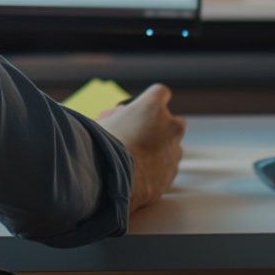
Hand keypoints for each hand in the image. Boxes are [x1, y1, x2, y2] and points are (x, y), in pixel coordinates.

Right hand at [96, 83, 184, 210]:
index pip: (160, 92)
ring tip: (136, 159)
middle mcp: (169, 126)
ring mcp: (174, 151)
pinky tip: (139, 173)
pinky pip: (167, 167)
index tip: (141, 109)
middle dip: (160, 127)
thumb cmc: (101, 148)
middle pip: (173, 121)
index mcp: (152, 107)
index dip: (151, 100)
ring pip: (172, 146)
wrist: (109, 182)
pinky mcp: (172, 173)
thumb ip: (117, 118)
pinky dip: (157, 169)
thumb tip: (117, 119)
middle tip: (139, 135)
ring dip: (159, 150)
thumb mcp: (102, 123)